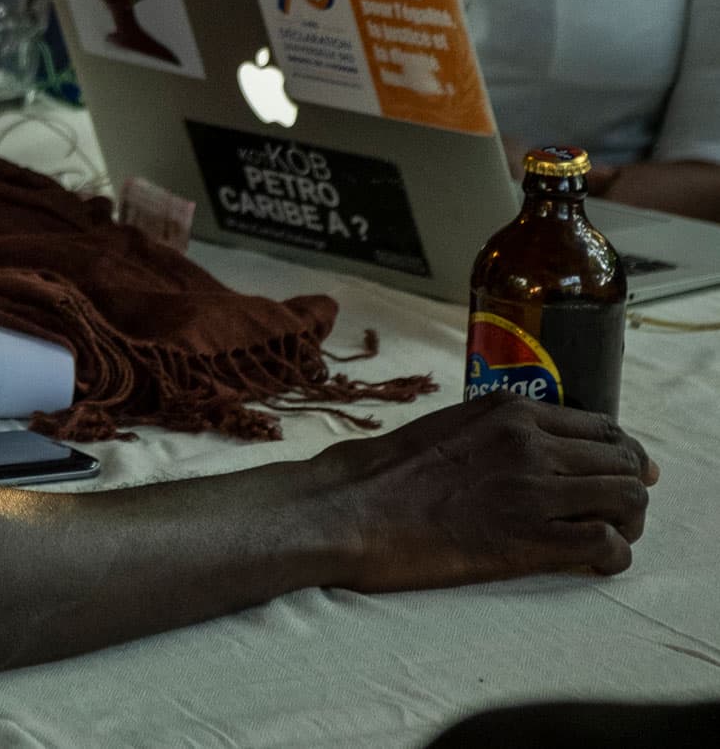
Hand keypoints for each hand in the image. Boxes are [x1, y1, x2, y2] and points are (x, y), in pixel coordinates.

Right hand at [310, 394, 655, 590]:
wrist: (344, 509)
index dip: (619, 455)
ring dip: (627, 523)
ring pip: (630, 499)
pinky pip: (607, 544)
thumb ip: (494, 430)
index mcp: (508, 410)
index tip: (614, 475)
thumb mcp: (445, 426)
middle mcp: (529, 441)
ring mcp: (531, 489)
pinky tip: (590, 564)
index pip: (602, 425)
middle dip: (629, 489)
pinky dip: (612, 557)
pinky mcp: (527, 538)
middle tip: (610, 515)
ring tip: (603, 540)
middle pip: (625, 460)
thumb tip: (527, 450)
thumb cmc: (378, 474)